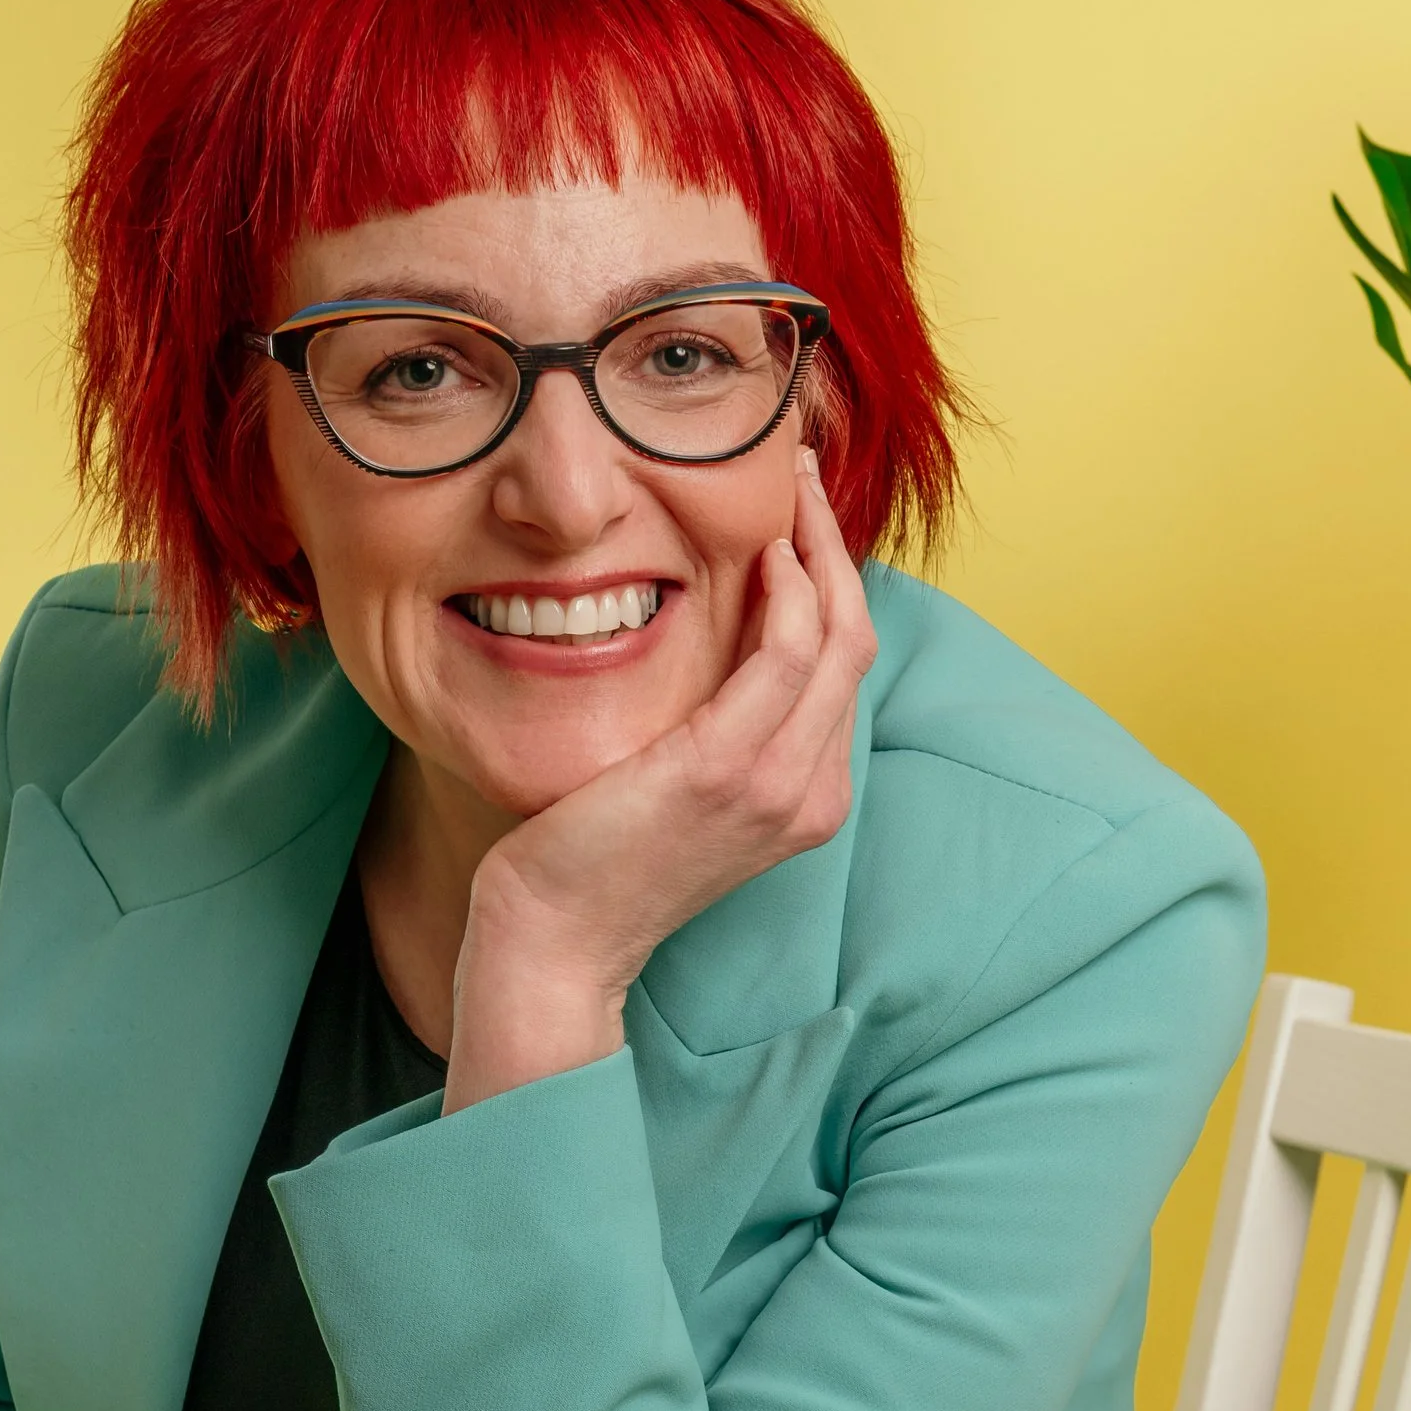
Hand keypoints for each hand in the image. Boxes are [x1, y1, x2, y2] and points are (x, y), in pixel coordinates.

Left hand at [445, 447, 876, 1106]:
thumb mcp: (675, 789)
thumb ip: (716, 728)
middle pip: (855, 638)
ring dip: (816, 543)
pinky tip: (758, 543)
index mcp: (806, 797)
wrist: (555, 939)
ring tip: (786, 482)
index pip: (841, 666)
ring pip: (835, 633)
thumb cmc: (592, 861)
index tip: (798, 515)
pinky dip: (785, 588)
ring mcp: (779, 785)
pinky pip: (786, 652)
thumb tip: (713, 645)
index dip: (832, 579)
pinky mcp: (730, 770)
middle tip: (799, 471)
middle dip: (834, 543)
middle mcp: (810, 793)